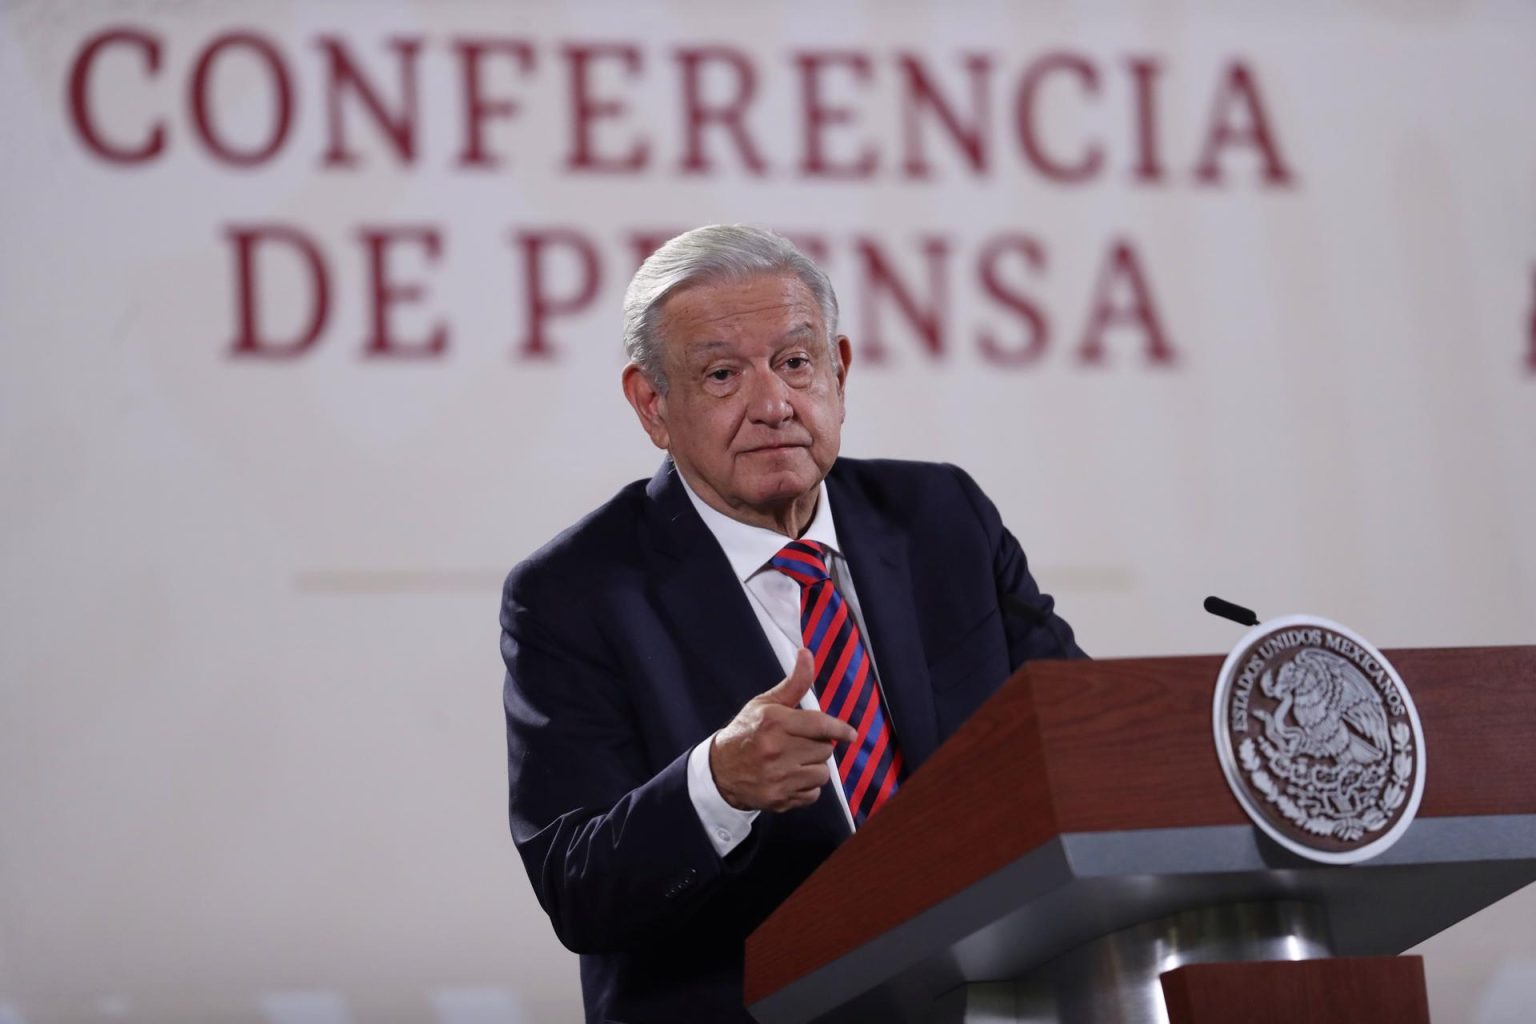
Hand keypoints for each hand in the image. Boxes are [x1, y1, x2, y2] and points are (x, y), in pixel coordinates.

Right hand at [709, 649, 858, 812]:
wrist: (719, 770)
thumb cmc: (746, 732)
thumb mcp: (766, 703)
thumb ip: (793, 683)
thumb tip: (807, 654)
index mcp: (774, 722)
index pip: (820, 724)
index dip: (840, 729)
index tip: (851, 734)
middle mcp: (776, 750)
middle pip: (825, 749)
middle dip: (818, 745)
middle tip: (801, 744)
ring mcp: (777, 777)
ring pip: (822, 773)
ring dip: (814, 767)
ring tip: (796, 761)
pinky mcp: (779, 798)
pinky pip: (813, 794)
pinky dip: (806, 787)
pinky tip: (791, 778)